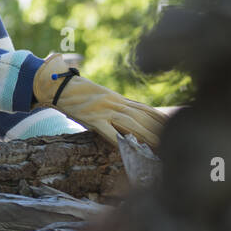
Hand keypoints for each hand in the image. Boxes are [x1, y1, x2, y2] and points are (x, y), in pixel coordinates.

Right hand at [32, 53, 168, 148]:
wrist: (56, 83)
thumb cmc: (76, 94)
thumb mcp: (100, 100)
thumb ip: (114, 109)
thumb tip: (126, 123)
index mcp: (118, 99)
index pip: (145, 109)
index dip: (160, 118)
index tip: (174, 127)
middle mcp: (115, 103)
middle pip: (143, 117)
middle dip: (159, 130)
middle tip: (174, 141)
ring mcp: (104, 110)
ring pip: (131, 124)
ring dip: (147, 136)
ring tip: (160, 147)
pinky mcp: (91, 118)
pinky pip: (108, 130)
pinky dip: (119, 139)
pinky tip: (129, 147)